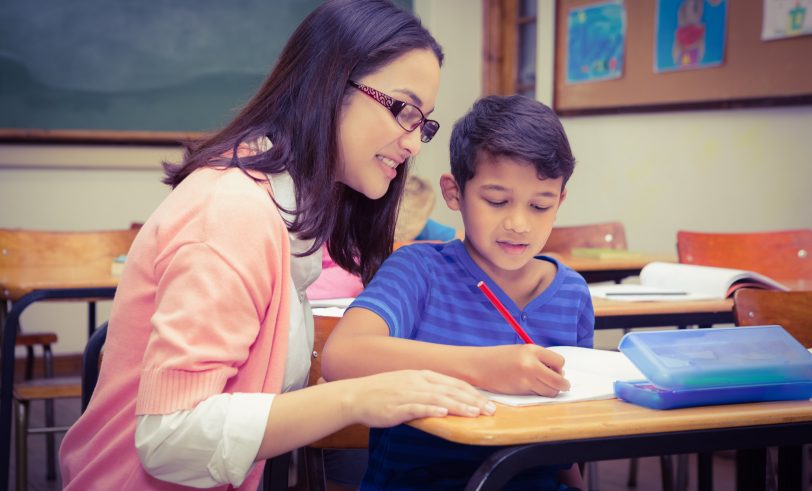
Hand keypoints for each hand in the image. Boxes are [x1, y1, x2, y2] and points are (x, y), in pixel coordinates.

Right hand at [342, 370, 495, 427]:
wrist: (356, 395)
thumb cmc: (382, 391)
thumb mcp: (408, 382)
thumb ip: (427, 387)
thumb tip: (447, 396)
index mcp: (421, 374)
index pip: (453, 382)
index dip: (472, 391)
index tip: (487, 400)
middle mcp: (417, 381)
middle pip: (450, 390)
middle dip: (473, 400)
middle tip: (490, 409)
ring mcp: (407, 393)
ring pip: (438, 399)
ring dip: (459, 406)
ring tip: (475, 413)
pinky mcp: (397, 406)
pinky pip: (417, 408)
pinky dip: (431, 410)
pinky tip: (444, 414)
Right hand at [474, 344, 569, 396]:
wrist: (478, 365)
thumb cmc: (500, 358)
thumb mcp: (521, 352)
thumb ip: (539, 359)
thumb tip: (560, 373)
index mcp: (532, 350)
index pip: (559, 362)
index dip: (558, 368)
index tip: (554, 370)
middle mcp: (531, 364)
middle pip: (559, 380)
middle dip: (562, 384)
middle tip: (561, 385)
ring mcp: (526, 379)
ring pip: (551, 391)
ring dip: (550, 390)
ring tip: (541, 385)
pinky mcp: (521, 391)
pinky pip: (538, 395)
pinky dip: (538, 393)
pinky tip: (529, 387)